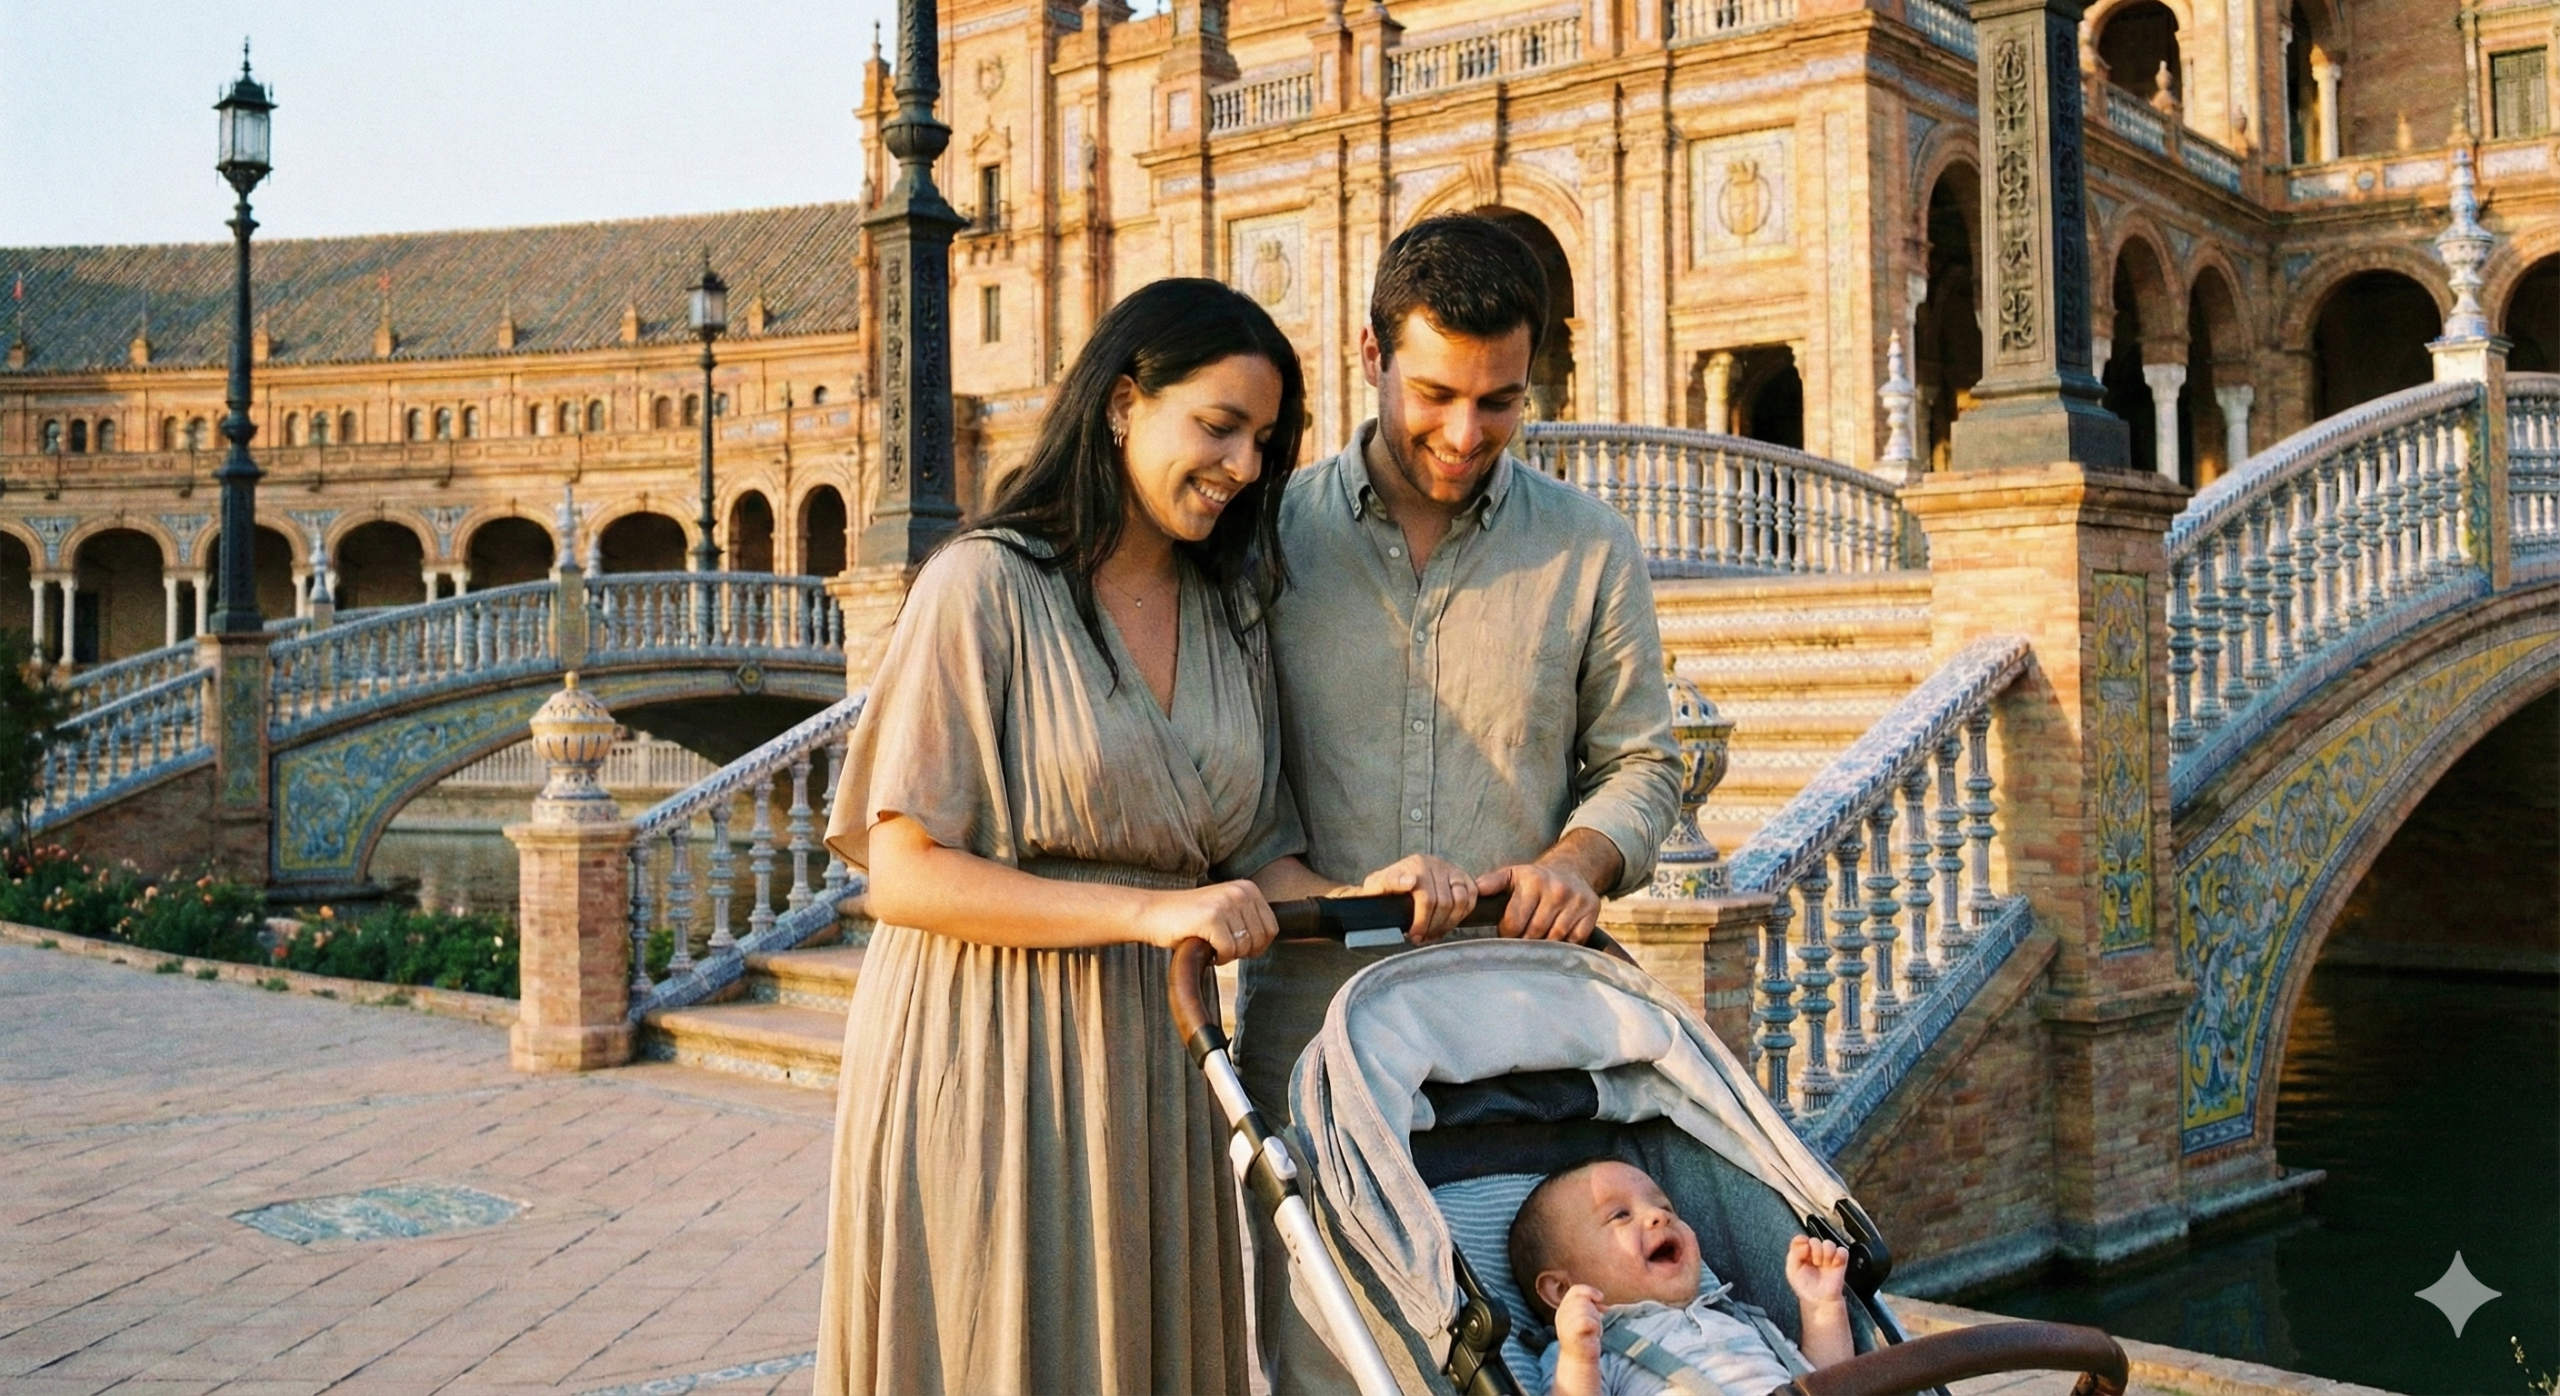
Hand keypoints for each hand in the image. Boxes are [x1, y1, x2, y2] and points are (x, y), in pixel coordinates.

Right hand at [1135, 880, 1278, 964]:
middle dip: (1241, 951)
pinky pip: (1228, 951)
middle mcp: (1240, 892)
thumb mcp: (1226, 910)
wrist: (1152, 913)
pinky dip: (1216, 957)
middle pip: (1260, 940)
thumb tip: (1268, 942)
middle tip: (1219, 945)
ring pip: (1245, 947)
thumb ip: (1248, 919)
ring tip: (1210, 943)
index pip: (1272, 928)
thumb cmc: (1188, 919)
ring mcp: (1226, 903)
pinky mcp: (1212, 918)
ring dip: (1227, 954)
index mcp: (1247, 888)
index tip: (1234, 944)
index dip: (1255, 945)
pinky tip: (1203, 947)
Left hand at [1349, 853, 1477, 942]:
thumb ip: (1388, 882)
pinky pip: (1471, 897)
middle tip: (1421, 939)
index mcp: (1414, 865)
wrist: (1396, 881)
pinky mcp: (1462, 876)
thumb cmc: (1386, 888)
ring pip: (1460, 901)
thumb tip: (1409, 881)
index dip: (1421, 921)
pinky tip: (1447, 922)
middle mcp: (1435, 864)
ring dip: (1448, 923)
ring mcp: (1450, 869)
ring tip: (1434, 933)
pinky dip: (1462, 913)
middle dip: (1432, 927)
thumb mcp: (1376, 885)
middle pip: (1444, 903)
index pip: (1426, 897)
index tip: (1414, 935)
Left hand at [1479, 861, 1600, 942]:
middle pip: (1534, 933)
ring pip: (1554, 939)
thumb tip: (1475, 890)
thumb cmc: (1533, 879)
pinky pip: (1574, 941)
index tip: (1507, 933)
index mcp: (1533, 880)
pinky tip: (1555, 939)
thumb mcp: (1511, 875)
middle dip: (1524, 942)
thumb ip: (1491, 882)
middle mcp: (1556, 889)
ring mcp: (1576, 901)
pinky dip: (1563, 945)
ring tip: (1536, 941)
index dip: (1507, 933)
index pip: (1514, 923)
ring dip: (1542, 946)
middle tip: (1520, 941)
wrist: (1570, 870)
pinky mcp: (1591, 912)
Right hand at [1550, 1284, 1606, 1395]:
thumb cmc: (1584, 1338)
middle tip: (1594, 1323)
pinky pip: (1587, 1321)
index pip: (1575, 1290)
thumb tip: (1599, 1297)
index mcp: (1563, 1309)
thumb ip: (1586, 1305)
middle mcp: (1561, 1314)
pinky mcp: (1572, 1332)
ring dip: (1595, 1319)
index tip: (1600, 1299)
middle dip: (1593, 1309)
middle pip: (1582, 1299)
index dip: (1589, 1291)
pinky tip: (1593, 1333)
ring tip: (1593, 1330)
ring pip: (1586, 1309)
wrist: (1579, 1360)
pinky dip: (1594, 1326)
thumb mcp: (1583, 1317)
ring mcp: (1565, 1323)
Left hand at [1785, 1235, 1848, 1303]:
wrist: (1820, 1300)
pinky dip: (1839, 1256)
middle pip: (1815, 1240)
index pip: (1801, 1239)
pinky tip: (1834, 1264)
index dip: (1802, 1242)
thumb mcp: (1792, 1271)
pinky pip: (1842, 1251)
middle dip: (1814, 1251)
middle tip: (1815, 1263)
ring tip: (1824, 1265)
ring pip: (1829, 1243)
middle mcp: (1815, 1253)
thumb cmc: (1805, 1287)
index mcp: (1802, 1254)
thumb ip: (1794, 1255)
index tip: (1804, 1251)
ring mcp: (1828, 1257)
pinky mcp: (1840, 1262)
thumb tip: (1805, 1243)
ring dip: (1826, 1253)